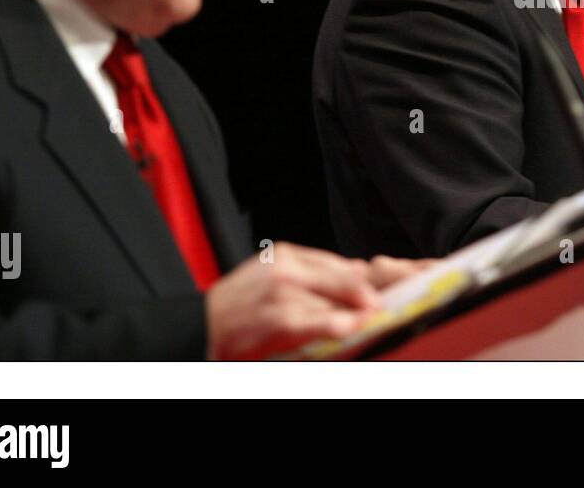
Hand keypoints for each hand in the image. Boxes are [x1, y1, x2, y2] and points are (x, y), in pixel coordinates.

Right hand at [206, 244, 423, 359]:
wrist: (199, 326)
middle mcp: (286, 270)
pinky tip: (351, 327)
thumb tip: (356, 268)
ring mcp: (283, 294)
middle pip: (341, 279)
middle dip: (365, 293)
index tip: (376, 289)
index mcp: (285, 256)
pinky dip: (338, 324)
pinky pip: (317, 321)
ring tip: (374, 318)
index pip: (334, 263)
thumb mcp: (270, 275)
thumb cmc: (236, 305)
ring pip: (332, 301)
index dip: (359, 279)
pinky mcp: (279, 319)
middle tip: (384, 304)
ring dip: (356, 312)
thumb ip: (311, 270)